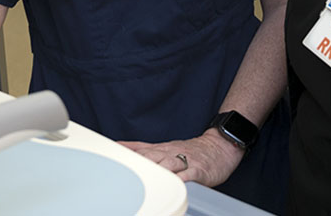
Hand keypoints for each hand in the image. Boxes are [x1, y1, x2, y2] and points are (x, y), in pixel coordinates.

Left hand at [119, 129, 244, 186]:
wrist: (219, 146)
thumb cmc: (191, 151)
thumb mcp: (165, 146)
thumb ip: (143, 148)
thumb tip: (120, 146)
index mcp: (161, 150)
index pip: (140, 151)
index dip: (126, 155)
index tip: (111, 158)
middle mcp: (171, 154)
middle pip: (151, 158)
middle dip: (139, 165)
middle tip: (125, 174)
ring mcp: (185, 162)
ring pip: (168, 165)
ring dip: (158, 171)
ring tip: (147, 181)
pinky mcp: (199, 170)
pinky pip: (189, 175)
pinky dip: (181, 180)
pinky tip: (176, 185)